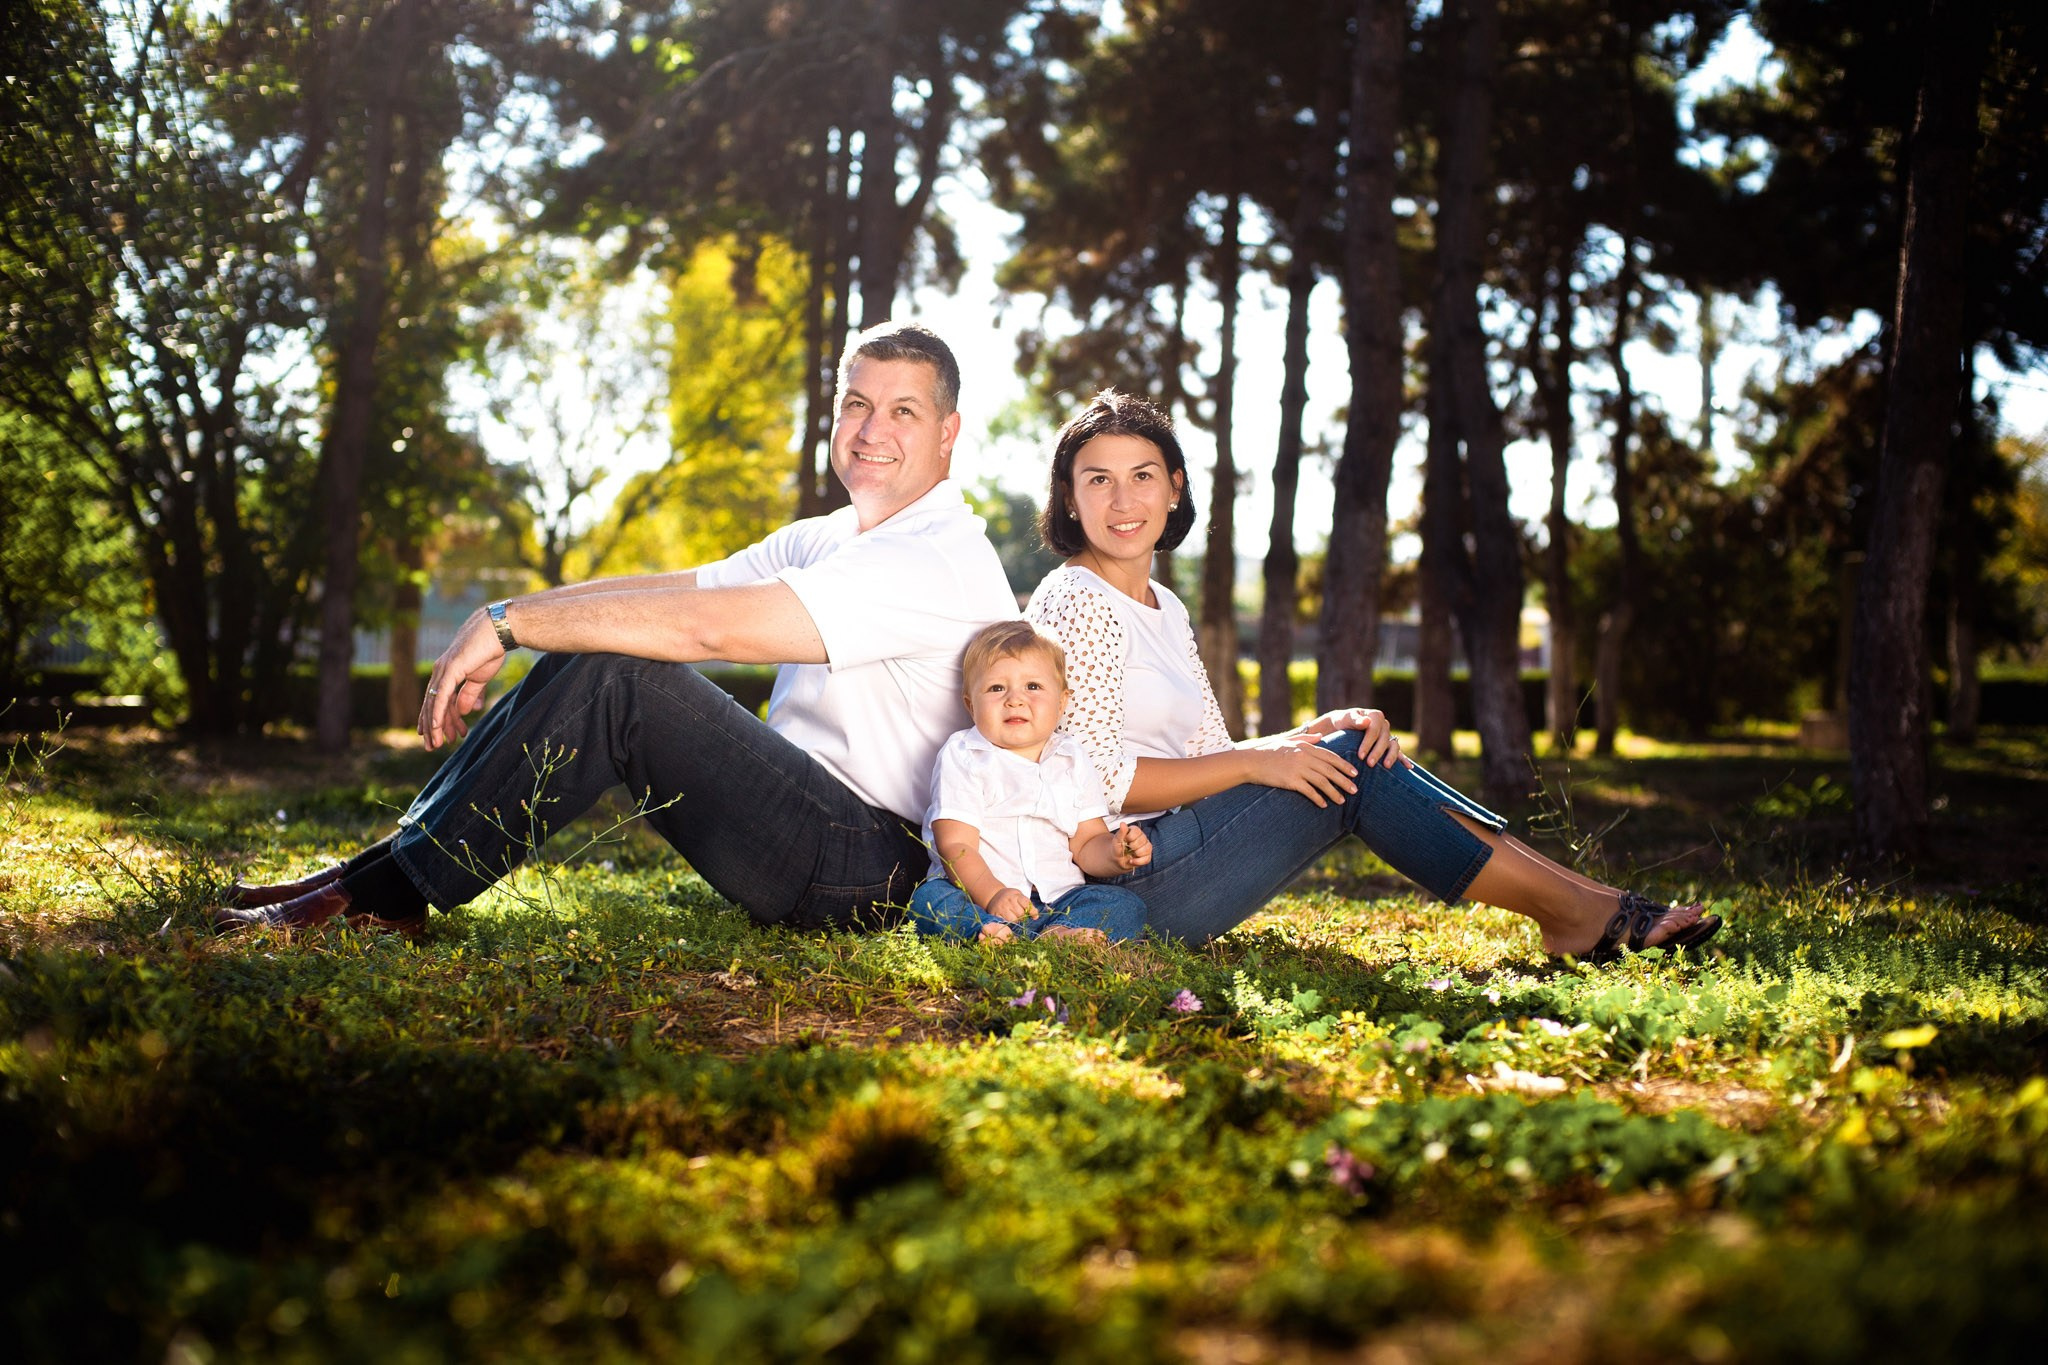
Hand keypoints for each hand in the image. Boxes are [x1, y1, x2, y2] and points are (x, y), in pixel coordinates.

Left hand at [419, 607, 507, 749]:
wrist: (498, 629)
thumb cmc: (490, 649)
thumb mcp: (479, 677)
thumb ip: (469, 693)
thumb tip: (465, 711)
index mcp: (447, 673)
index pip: (438, 700)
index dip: (437, 719)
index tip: (440, 737)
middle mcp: (440, 672)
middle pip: (432, 704)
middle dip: (432, 727)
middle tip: (432, 746)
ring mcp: (443, 670)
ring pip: (434, 704)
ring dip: (434, 726)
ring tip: (436, 744)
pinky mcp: (450, 670)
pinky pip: (441, 697)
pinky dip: (438, 714)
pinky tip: (436, 728)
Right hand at [984, 888, 1033, 923]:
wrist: (993, 895)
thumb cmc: (1010, 897)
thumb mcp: (1019, 896)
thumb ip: (1027, 905)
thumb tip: (1036, 916)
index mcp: (1015, 895)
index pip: (1026, 904)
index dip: (1032, 911)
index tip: (1035, 916)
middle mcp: (1008, 901)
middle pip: (1020, 914)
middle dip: (1022, 916)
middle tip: (1020, 915)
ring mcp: (1001, 908)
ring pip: (1013, 920)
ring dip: (1016, 920)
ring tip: (1014, 917)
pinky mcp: (995, 915)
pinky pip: (1005, 922)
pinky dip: (1008, 922)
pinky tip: (1007, 918)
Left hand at [1113, 823, 1152, 870]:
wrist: (1117, 859)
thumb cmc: (1117, 848)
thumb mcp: (1116, 841)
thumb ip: (1121, 833)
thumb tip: (1123, 824)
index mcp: (1135, 831)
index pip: (1137, 831)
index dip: (1130, 837)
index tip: (1125, 840)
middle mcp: (1142, 837)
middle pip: (1142, 840)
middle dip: (1133, 846)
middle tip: (1127, 848)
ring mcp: (1146, 846)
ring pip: (1146, 849)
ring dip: (1137, 853)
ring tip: (1130, 854)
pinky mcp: (1147, 856)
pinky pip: (1147, 859)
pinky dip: (1138, 861)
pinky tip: (1132, 860)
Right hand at [1240, 731, 1360, 806]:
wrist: (1251, 761)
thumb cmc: (1268, 751)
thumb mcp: (1288, 741)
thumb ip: (1305, 738)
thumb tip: (1320, 736)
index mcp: (1305, 747)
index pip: (1331, 757)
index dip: (1344, 766)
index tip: (1354, 773)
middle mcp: (1304, 757)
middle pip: (1330, 770)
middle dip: (1344, 780)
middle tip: (1355, 789)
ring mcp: (1298, 769)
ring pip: (1322, 782)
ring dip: (1334, 792)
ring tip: (1342, 800)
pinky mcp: (1291, 781)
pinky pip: (1309, 791)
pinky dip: (1318, 798)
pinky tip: (1324, 804)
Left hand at [1303, 707, 1406, 768]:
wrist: (1343, 727)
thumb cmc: (1343, 722)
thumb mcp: (1346, 718)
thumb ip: (1354, 720)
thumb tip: (1366, 722)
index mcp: (1376, 716)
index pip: (1374, 730)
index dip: (1368, 743)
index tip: (1360, 755)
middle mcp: (1385, 725)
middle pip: (1384, 739)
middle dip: (1377, 752)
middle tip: (1369, 764)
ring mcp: (1388, 736)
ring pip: (1394, 746)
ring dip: (1391, 756)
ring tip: (1386, 766)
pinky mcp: (1389, 745)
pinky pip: (1398, 752)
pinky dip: (1404, 759)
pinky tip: (1408, 767)